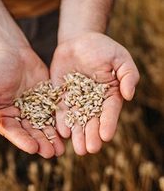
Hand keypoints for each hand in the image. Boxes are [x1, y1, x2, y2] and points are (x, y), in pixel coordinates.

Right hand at [0, 46, 64, 157]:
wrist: (10, 49)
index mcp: (4, 115)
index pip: (13, 131)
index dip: (23, 140)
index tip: (33, 148)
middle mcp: (19, 115)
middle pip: (31, 132)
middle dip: (41, 143)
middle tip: (51, 153)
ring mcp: (34, 107)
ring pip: (44, 125)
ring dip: (52, 138)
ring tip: (62, 149)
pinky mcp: (47, 98)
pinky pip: (54, 112)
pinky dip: (60, 122)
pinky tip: (69, 130)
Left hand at [50, 32, 138, 154]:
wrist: (78, 41)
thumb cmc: (102, 48)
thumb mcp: (119, 57)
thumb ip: (127, 75)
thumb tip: (129, 95)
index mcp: (109, 94)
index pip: (110, 111)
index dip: (108, 124)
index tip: (106, 136)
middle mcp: (92, 101)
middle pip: (92, 121)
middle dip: (91, 135)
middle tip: (89, 149)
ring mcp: (76, 100)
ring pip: (77, 120)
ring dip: (77, 135)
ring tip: (78, 149)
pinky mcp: (61, 96)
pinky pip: (60, 110)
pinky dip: (61, 121)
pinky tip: (62, 132)